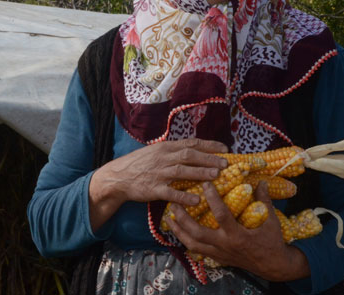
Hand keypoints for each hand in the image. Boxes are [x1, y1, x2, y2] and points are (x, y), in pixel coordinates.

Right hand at [88, 138, 227, 230]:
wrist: (118, 177)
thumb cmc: (139, 164)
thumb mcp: (155, 151)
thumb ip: (173, 151)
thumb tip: (194, 150)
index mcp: (165, 147)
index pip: (191, 143)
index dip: (209, 145)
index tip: (225, 148)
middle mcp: (163, 158)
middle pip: (190, 156)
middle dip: (209, 159)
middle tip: (225, 164)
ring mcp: (159, 173)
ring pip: (183, 171)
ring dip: (200, 173)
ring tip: (216, 176)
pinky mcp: (154, 189)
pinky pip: (171, 193)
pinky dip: (184, 196)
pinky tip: (197, 199)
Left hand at [165, 181, 310, 280]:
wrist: (273, 266)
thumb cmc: (272, 241)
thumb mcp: (271, 221)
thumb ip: (264, 200)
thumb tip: (260, 181)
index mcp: (238, 235)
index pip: (221, 215)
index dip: (212, 198)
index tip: (205, 183)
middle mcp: (225, 245)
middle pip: (197, 233)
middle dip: (183, 218)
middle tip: (174, 203)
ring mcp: (219, 253)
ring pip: (192, 244)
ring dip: (179, 231)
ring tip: (169, 217)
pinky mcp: (217, 258)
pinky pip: (197, 251)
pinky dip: (186, 240)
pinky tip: (179, 231)